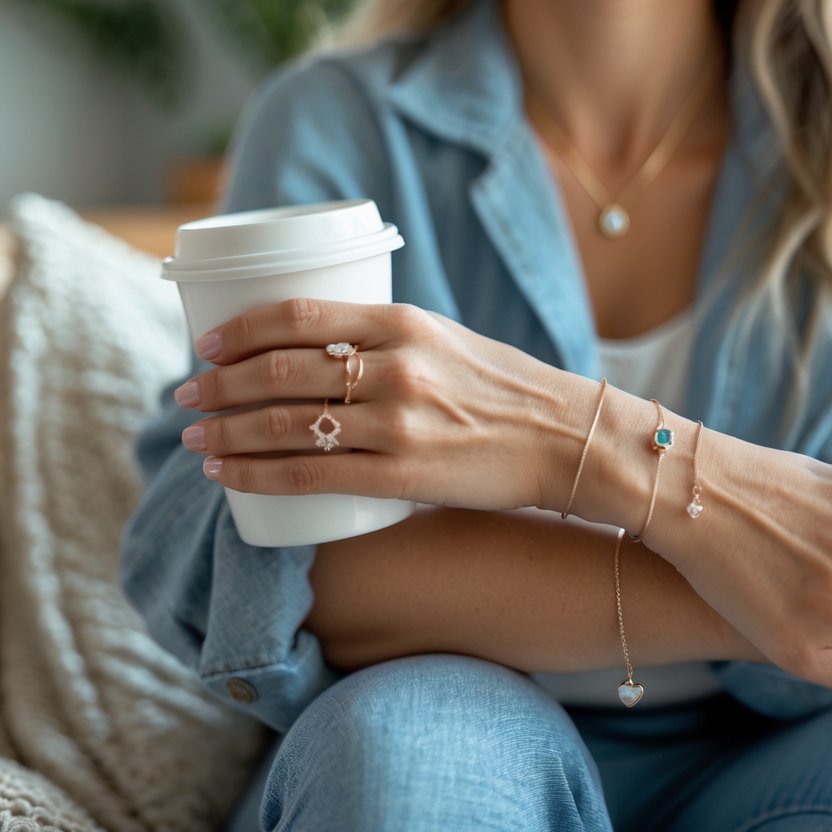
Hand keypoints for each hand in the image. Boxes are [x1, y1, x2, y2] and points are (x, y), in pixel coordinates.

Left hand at [173, 299, 579, 510]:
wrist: (566, 438)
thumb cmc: (506, 388)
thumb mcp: (447, 338)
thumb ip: (388, 339)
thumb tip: (319, 349)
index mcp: (403, 322)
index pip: (298, 316)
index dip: (239, 330)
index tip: (206, 345)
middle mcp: (396, 367)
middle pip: (279, 371)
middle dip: (218, 385)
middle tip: (188, 396)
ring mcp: (399, 423)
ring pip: (287, 425)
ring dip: (227, 433)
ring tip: (196, 441)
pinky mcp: (405, 475)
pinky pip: (312, 476)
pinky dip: (259, 476)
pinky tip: (229, 476)